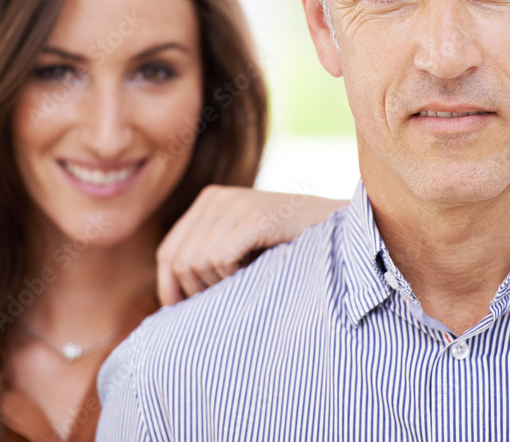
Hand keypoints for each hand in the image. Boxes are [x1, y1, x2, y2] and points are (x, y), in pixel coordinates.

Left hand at [156, 185, 344, 305]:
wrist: (340, 230)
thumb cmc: (291, 247)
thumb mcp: (242, 246)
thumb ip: (210, 258)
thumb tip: (169, 299)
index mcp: (209, 201)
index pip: (168, 252)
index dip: (171, 287)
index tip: (183, 312)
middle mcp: (216, 197)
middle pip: (180, 261)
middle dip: (196, 291)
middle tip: (226, 299)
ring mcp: (235, 204)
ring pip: (197, 263)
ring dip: (219, 285)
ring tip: (246, 283)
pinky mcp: (255, 216)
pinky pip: (219, 259)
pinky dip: (232, 276)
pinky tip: (254, 274)